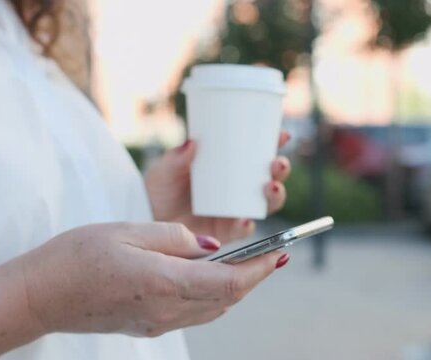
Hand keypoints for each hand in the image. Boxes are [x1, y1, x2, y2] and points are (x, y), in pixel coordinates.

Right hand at [21, 222, 285, 336]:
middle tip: (270, 253)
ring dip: (235, 288)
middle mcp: (166, 311)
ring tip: (247, 263)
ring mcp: (157, 323)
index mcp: (164, 283)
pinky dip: (212, 295)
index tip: (279, 252)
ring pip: (213, 309)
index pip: (230, 283)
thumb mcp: (128, 230)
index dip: (260, 269)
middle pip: (227, 299)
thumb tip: (212, 246)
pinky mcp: (147, 326)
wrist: (40, 296)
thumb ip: (175, 237)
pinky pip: (193, 313)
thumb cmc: (77, 256)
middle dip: (253, 277)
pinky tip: (210, 276)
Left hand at [145, 131, 291, 243]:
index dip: (274, 144)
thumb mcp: (164, 171)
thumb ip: (176, 158)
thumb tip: (192, 142)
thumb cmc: (157, 191)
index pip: (257, 153)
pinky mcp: (224, 234)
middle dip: (280, 170)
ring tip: (270, 187)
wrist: (146, 221)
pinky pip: (242, 231)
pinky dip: (246, 226)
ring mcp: (233, 211)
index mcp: (227, 168)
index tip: (283, 135)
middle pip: (269, 178)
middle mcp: (236, 189)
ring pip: (265, 204)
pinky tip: (244, 220)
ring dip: (275, 196)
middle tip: (277, 164)